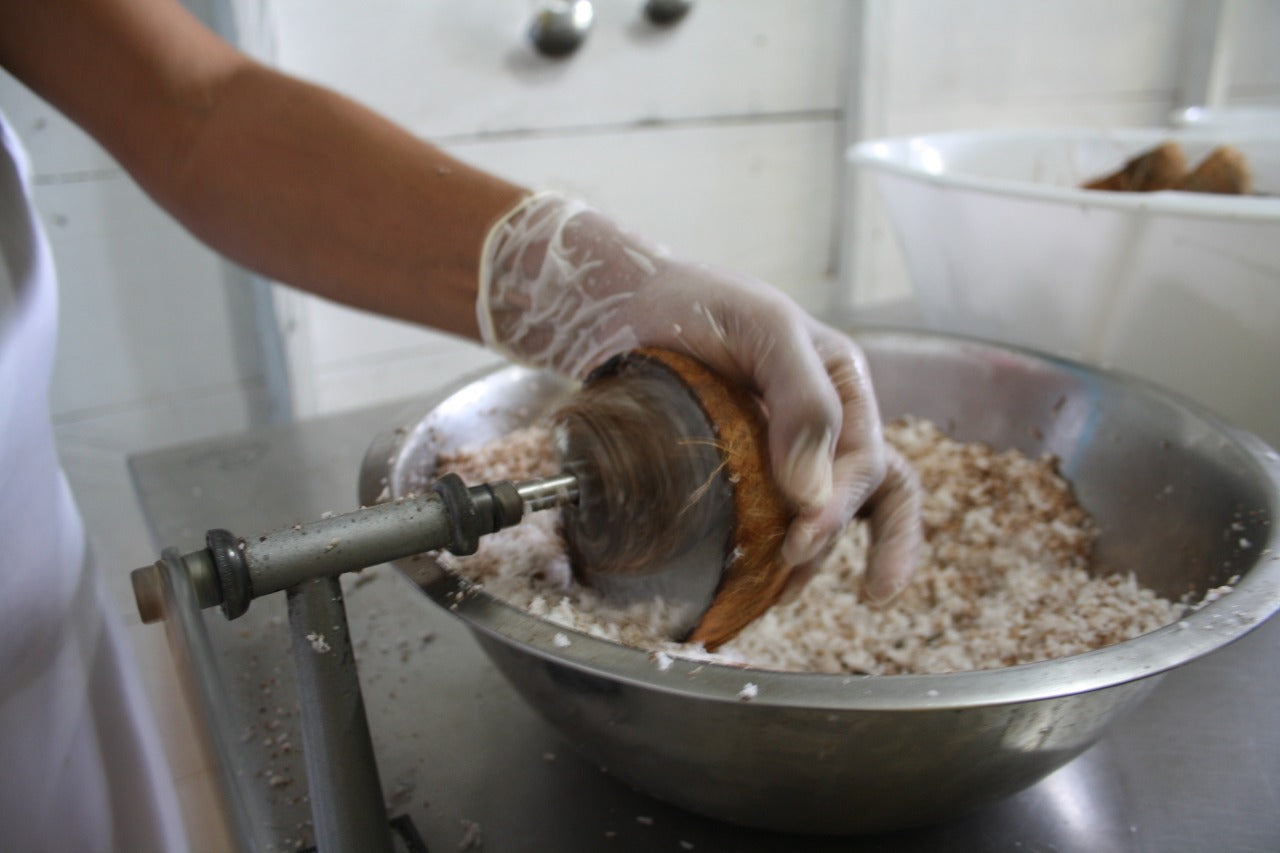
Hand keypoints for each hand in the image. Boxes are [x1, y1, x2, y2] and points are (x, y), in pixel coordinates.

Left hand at [478, 193, 920, 600]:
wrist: (626, 306)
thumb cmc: (697, 303)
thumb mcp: (765, 327)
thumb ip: (803, 398)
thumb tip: (815, 494)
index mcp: (842, 385)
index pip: (869, 461)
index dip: (842, 508)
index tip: (803, 539)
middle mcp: (824, 422)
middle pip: (874, 495)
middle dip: (877, 547)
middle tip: (851, 589)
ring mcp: (784, 451)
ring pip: (824, 518)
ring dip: (813, 561)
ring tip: (780, 595)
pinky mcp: (742, 472)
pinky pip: (772, 521)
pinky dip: (772, 557)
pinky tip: (757, 584)